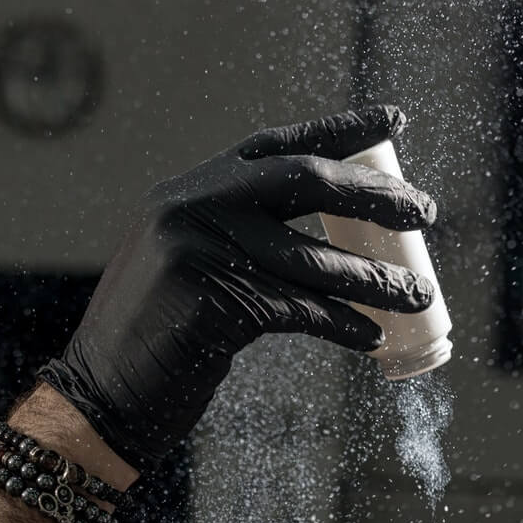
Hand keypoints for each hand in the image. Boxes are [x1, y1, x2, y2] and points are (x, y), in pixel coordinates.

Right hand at [40, 105, 438, 472]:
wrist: (97, 399)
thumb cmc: (155, 344)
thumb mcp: (188, 272)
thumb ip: (235, 244)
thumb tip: (326, 244)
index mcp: (186, 191)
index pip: (275, 146)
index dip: (339, 132)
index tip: (395, 122)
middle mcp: (189, 206)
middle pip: (303, 180)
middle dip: (374, 194)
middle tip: (424, 212)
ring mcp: (197, 250)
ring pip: (312, 256)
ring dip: (374, 279)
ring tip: (418, 296)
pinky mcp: (212, 301)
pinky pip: (300, 308)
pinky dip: (343, 324)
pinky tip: (373, 338)